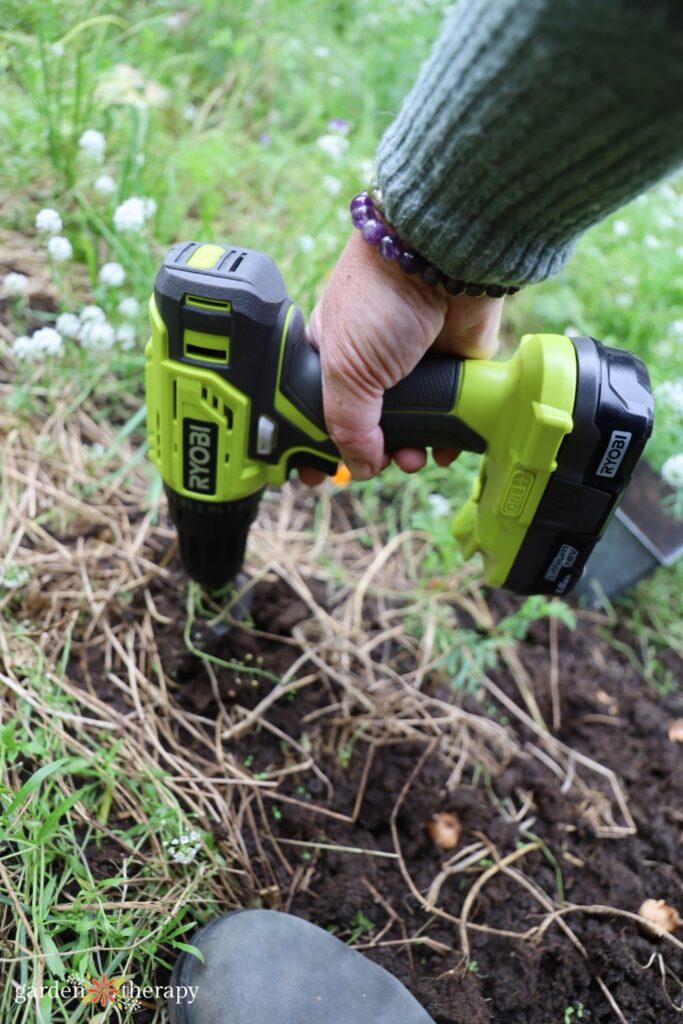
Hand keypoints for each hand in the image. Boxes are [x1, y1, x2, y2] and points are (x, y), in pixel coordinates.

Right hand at [299, 231, 503, 484]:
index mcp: (329, 355)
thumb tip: (359, 467)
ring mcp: (412, 365)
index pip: (314, 409)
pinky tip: (444, 445)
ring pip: (410, 424)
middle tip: (381, 464)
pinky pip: (448, 411)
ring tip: (415, 458)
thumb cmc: (380, 294)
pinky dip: (447, 434)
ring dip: (412, 450)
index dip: (314, 443)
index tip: (314, 473)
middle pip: (367, 425)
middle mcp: (369, 362)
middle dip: (373, 453)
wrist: (442, 257)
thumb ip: (347, 425)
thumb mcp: (345, 368)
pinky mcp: (451, 365)